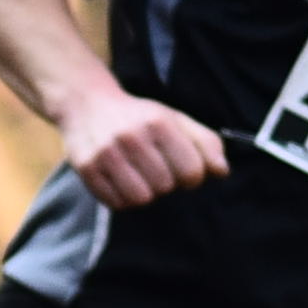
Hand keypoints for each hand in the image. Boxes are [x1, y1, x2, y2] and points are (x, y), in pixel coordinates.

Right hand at [62, 90, 226, 205]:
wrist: (86, 103)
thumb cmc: (138, 117)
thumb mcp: (175, 119)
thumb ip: (205, 142)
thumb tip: (222, 171)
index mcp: (159, 123)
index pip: (192, 171)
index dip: (193, 177)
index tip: (184, 170)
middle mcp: (132, 137)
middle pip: (166, 187)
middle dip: (166, 183)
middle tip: (156, 169)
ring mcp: (106, 154)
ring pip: (141, 199)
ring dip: (145, 193)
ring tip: (139, 177)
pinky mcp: (87, 169)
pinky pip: (116, 203)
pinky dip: (123, 199)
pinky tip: (121, 181)